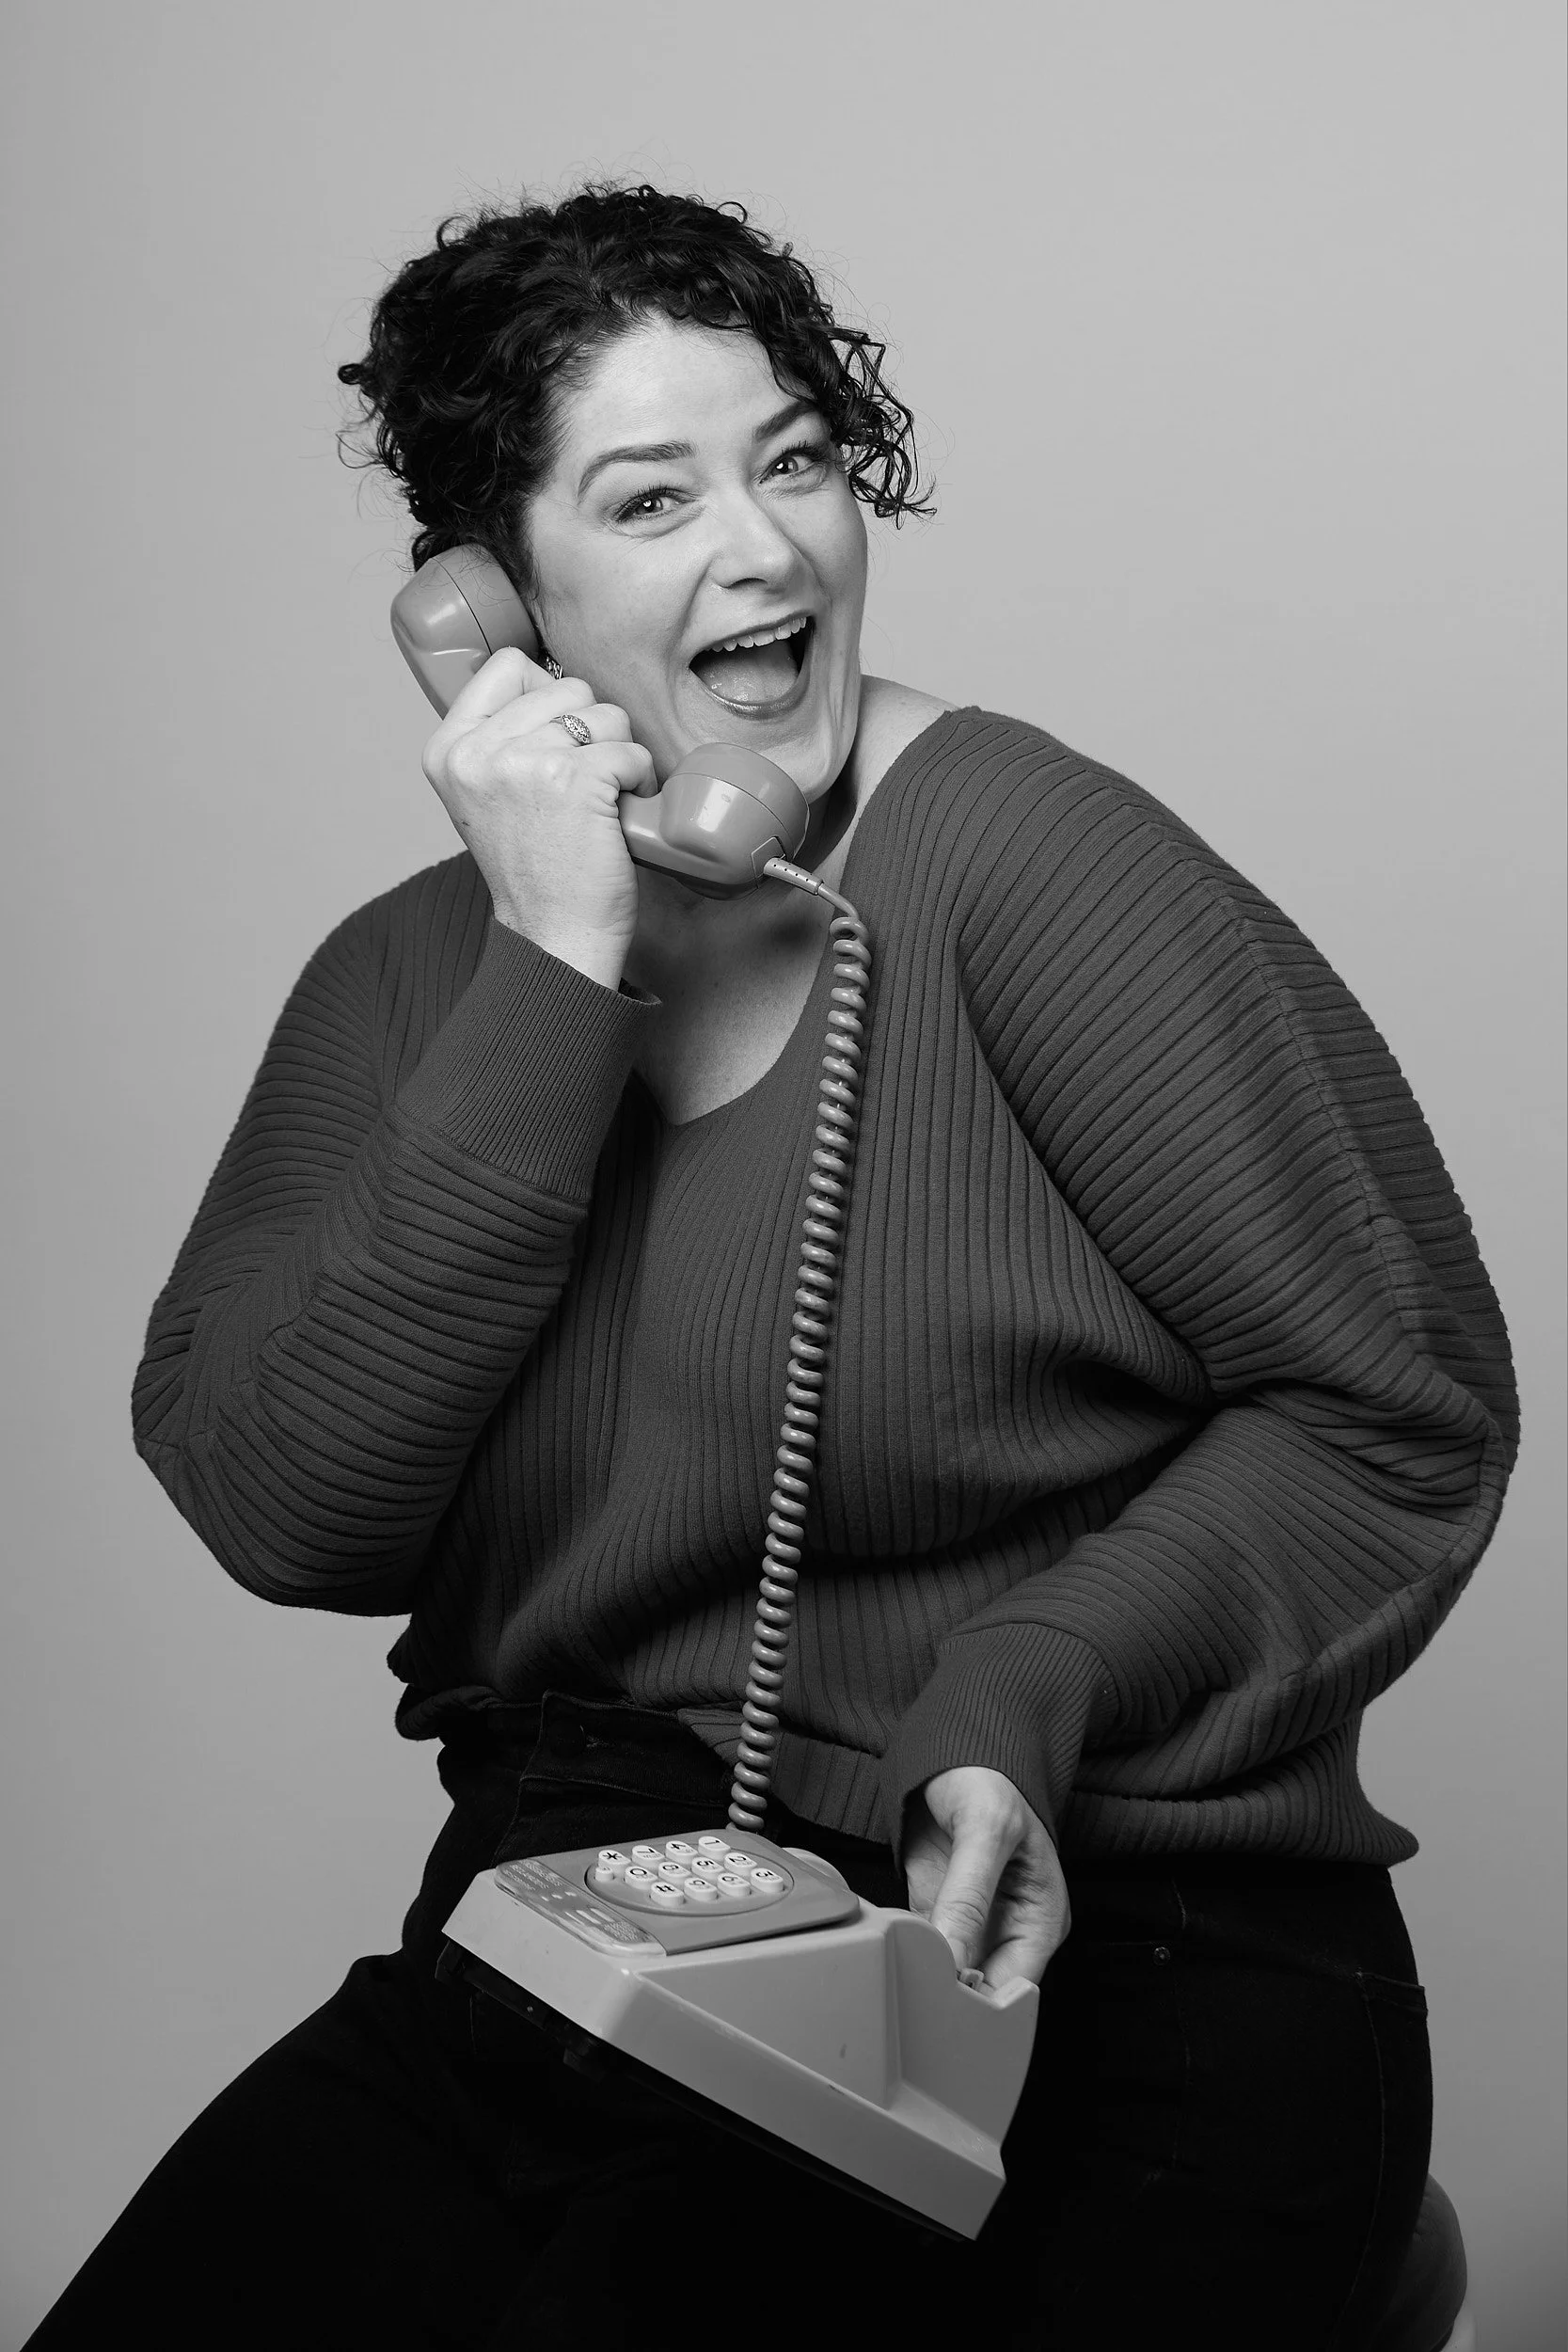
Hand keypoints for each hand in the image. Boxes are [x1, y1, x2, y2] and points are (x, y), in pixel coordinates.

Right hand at [422, 646, 657, 990]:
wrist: (552, 938)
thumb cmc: (534, 872)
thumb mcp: (485, 796)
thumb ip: (499, 740)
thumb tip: (545, 684)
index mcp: (449, 750)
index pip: (507, 665)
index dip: (548, 694)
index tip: (557, 740)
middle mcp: (478, 751)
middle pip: (566, 686)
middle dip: (592, 730)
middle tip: (584, 784)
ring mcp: (524, 762)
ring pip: (604, 713)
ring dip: (619, 754)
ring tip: (603, 801)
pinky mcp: (574, 778)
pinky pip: (631, 749)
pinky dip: (641, 780)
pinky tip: (621, 814)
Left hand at [903, 1766, 1069, 1988]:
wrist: (952, 1754)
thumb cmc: (992, 1782)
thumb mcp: (988, 1832)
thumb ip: (969, 1897)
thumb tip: (953, 1960)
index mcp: (1039, 1921)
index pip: (1015, 1987)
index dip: (982, 2001)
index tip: (945, 2004)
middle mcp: (1007, 1931)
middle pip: (980, 1989)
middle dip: (948, 1993)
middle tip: (915, 1989)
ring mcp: (969, 1924)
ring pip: (946, 1973)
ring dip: (921, 1973)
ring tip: (900, 1967)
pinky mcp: (935, 1913)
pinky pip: (919, 1947)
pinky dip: (903, 1950)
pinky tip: (890, 1947)